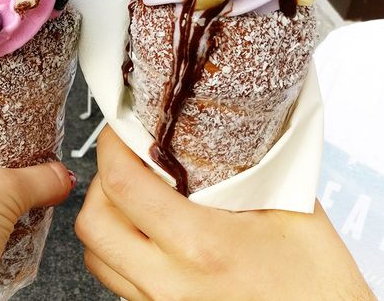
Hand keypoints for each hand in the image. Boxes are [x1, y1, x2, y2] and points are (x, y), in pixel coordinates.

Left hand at [76, 127, 374, 300]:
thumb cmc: (320, 285)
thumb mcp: (290, 209)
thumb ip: (244, 167)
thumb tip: (209, 132)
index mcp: (202, 245)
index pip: (123, 185)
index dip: (110, 145)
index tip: (119, 128)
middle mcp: (170, 283)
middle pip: (92, 223)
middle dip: (100, 182)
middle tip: (126, 160)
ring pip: (98, 255)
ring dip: (107, 216)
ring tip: (135, 195)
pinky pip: (119, 278)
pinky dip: (120, 247)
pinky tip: (149, 231)